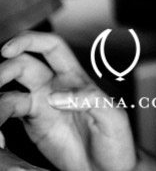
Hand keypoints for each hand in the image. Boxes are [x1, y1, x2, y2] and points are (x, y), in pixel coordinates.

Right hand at [0, 33, 136, 170]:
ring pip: (10, 92)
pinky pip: (7, 116)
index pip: (51, 48)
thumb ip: (90, 100)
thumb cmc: (116, 142)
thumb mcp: (113, 117)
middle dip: (5, 69)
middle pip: (23, 66)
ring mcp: (40, 108)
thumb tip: (55, 96)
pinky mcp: (31, 128)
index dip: (29, 41)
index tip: (7, 49)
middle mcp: (55, 88)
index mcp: (76, 78)